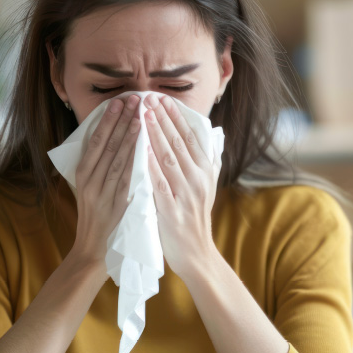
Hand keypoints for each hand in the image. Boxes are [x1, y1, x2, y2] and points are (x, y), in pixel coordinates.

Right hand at [69, 94, 141, 275]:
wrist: (90, 252)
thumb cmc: (94, 218)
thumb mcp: (90, 189)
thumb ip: (99, 167)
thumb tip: (111, 139)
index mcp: (82, 174)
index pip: (95, 141)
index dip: (107, 120)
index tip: (118, 101)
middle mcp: (90, 182)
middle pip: (106, 145)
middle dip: (120, 121)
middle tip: (133, 99)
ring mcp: (102, 194)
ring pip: (116, 160)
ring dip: (129, 136)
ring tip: (140, 116)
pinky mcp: (116, 207)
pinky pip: (126, 181)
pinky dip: (135, 163)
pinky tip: (144, 148)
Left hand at [143, 94, 221, 277]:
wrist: (196, 254)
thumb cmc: (195, 218)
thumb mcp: (207, 187)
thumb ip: (209, 161)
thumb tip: (212, 135)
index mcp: (205, 171)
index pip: (190, 137)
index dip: (176, 117)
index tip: (163, 99)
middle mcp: (198, 179)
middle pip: (178, 142)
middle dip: (162, 118)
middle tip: (148, 98)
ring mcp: (185, 194)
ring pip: (168, 157)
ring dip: (155, 134)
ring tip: (142, 114)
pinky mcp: (171, 209)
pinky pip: (158, 182)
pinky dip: (149, 163)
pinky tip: (140, 148)